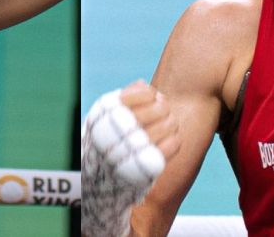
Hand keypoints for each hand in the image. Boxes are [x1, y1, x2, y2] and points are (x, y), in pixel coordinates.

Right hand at [81, 81, 180, 236]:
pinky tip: (170, 141)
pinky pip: (173, 145)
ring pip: (168, 125)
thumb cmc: (103, 147)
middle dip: (165, 108)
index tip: (153, 98)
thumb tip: (142, 85)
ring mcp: (131, 151)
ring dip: (172, 123)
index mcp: (104, 116)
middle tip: (165, 111)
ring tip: (169, 125)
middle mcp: (116, 132)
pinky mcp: (146, 169)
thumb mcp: (103, 120)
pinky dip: (175, 140)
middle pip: (158, 108)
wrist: (98, 187)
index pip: (140, 94)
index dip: (151, 94)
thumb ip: (121, 100)